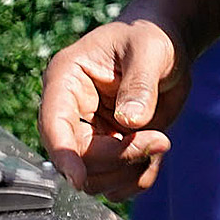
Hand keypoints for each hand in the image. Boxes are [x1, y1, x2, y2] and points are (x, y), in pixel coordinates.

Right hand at [38, 18, 190, 197]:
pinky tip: (156, 154)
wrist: (166, 46)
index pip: (53, 124)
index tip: (78, 179)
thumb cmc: (151, 36)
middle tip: (161, 141)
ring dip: (130, 172)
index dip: (63, 154)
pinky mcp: (108, 150)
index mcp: (66, 79)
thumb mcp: (149, 50)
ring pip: (94, 178)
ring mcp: (89, 134)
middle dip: (119, 159)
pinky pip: (114, 183)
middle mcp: (70, 111)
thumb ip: (139, 84)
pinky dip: (137, 178)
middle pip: (77, 159)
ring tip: (161, 143)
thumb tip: (130, 121)